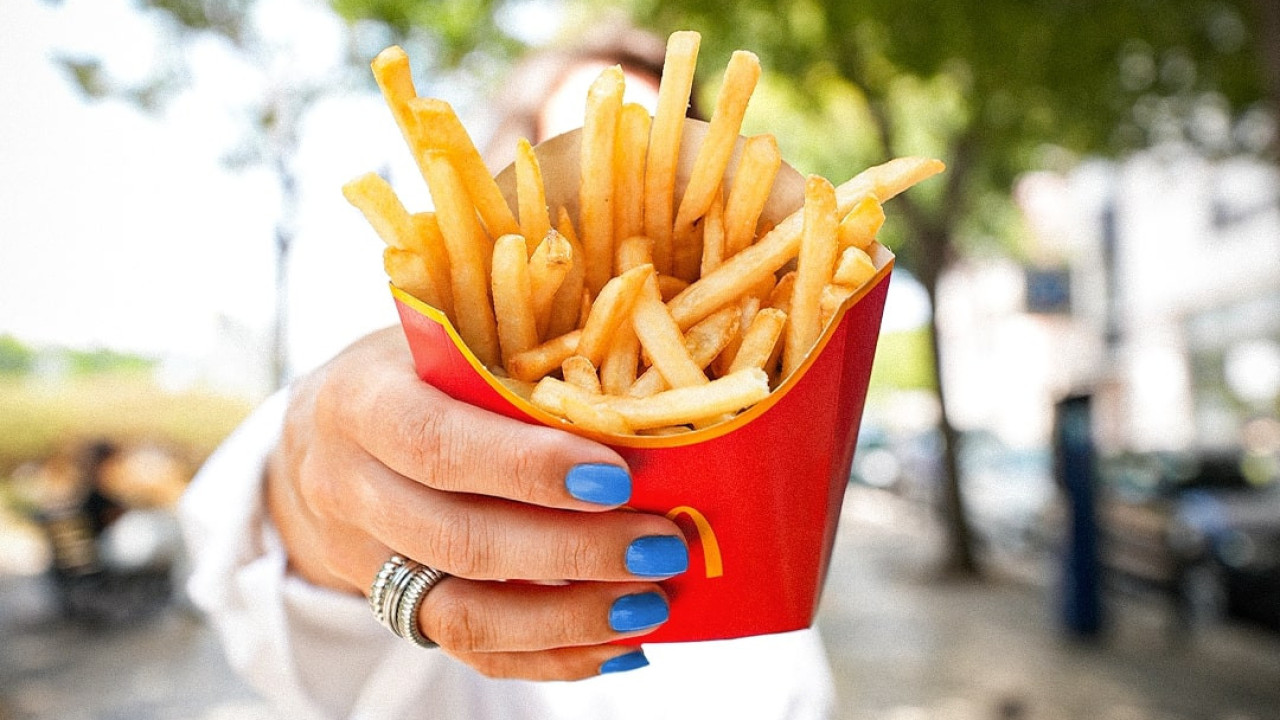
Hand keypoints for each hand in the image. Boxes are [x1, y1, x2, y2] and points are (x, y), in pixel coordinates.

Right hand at [265, 327, 686, 679]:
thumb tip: (639, 390)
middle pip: (457, 541)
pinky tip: (617, 645)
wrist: (323, 438)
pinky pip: (469, 652)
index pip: (438, 442)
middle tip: (661, 548)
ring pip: (461, 614)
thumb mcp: (443, 341)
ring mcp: (365, 560)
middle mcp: (350, 488)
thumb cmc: (411, 371)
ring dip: (568, 619)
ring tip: (651, 605)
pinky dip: (550, 657)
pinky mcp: (390, 609)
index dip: (526, 467)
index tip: (616, 478)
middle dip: (572, 552)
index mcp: (361, 403)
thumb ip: (515, 361)